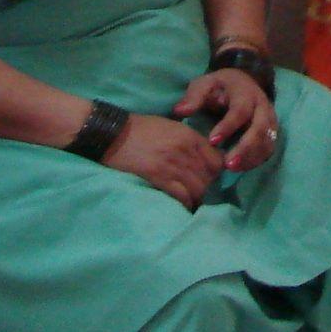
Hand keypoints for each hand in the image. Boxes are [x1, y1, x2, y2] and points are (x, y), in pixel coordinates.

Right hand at [102, 112, 224, 207]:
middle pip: (209, 177)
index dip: (216, 171)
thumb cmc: (141, 128)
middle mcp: (185, 150)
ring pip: (198, 189)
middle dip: (207, 186)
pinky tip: (182, 205)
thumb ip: (189, 140)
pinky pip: (182, 196)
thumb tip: (202, 156)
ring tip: (191, 200)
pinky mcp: (159, 178)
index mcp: (190, 136)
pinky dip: (185, 203)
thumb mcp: (171, 126)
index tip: (209, 177)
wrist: (114, 133)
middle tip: (200, 191)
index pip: (217, 160)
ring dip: (197, 197)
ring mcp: (173, 165)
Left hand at [174, 69, 279, 172]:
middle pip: (260, 128)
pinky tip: (239, 168)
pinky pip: (268, 149)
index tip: (212, 141)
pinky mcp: (271, 132)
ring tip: (231, 168)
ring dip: (251, 157)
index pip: (240, 110)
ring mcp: (270, 120)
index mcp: (246, 92)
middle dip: (245, 148)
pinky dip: (256, 160)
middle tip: (228, 164)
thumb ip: (194, 96)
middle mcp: (262, 106)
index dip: (228, 127)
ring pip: (267, 141)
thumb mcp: (205, 84)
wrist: (242, 83)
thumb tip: (180, 112)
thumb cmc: (220, 86)